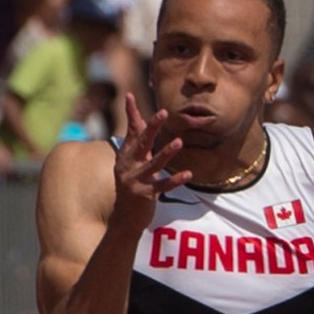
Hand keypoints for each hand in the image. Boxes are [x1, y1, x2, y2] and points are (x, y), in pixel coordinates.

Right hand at [111, 93, 191, 232]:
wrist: (125, 218)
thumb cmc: (132, 186)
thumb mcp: (132, 162)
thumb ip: (136, 142)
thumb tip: (137, 119)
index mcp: (125, 156)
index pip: (130, 131)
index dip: (131, 114)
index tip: (130, 95)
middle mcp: (128, 166)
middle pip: (141, 143)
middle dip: (152, 127)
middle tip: (163, 113)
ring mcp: (135, 181)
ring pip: (153, 164)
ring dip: (166, 153)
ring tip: (178, 142)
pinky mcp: (145, 195)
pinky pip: (163, 185)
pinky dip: (176, 179)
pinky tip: (188, 174)